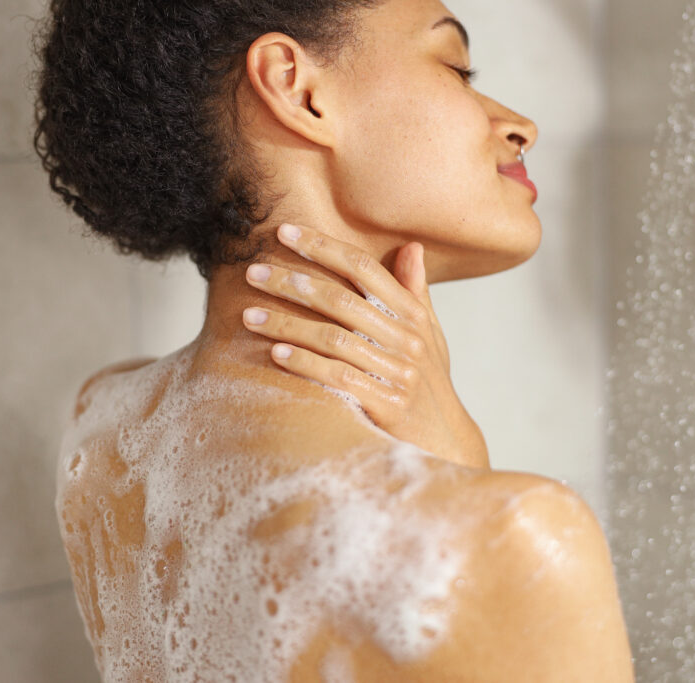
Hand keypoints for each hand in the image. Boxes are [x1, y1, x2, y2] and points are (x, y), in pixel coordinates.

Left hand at [241, 222, 489, 469]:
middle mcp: (406, 338)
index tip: (284, 231)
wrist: (445, 438)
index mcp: (413, 313)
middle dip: (291, 282)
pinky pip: (337, 377)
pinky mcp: (387, 403)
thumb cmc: (428, 379)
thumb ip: (415, 291)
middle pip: (340, 300)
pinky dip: (305, 363)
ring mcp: (397, 371)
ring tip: (249, 316)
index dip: (323, 246)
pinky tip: (276, 353)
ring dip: (286, 324)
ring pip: (332, 338)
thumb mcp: (429, 333)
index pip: (364, 268)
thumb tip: (411, 246)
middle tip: (252, 272)